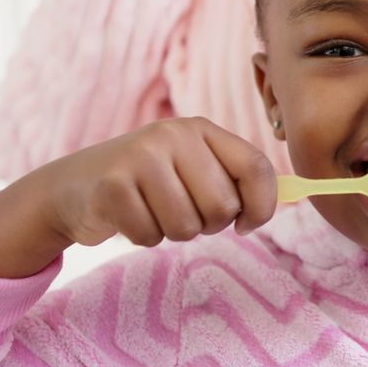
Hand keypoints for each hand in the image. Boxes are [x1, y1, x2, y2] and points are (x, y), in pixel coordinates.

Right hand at [41, 117, 277, 245]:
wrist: (72, 187)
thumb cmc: (146, 183)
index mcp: (200, 129)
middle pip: (222, 206)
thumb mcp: (191, 167)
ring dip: (172, 232)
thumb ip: (235, 178)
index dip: (262, 205)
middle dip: (207, 224)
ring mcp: (140, 157)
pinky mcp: (112, 185)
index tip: (247, 225)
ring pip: (187, 226)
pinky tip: (128, 216)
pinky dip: (143, 237)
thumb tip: (295, 195)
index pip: (256, 167)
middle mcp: (173, 135)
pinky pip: (151, 235)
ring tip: (152, 211)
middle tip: (182, 212)